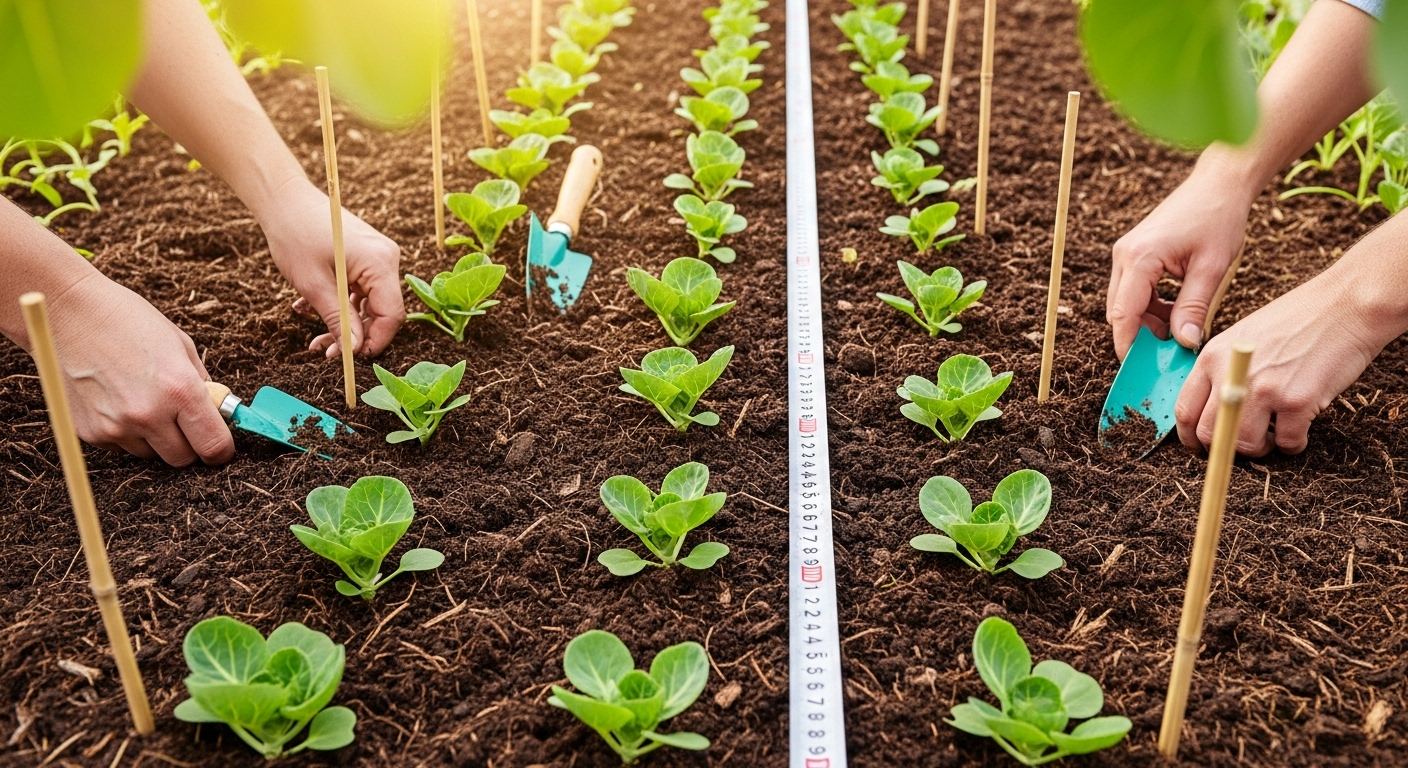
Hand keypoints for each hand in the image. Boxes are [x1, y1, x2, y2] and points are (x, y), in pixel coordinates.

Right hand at [42, 273, 234, 465]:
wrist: (68, 312)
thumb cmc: (128, 321)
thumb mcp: (181, 345)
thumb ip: (201, 384)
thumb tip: (216, 412)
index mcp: (180, 390)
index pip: (214, 446)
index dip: (221, 450)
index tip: (219, 446)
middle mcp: (148, 414)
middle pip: (182, 459)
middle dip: (189, 445)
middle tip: (183, 422)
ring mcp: (115, 426)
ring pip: (150, 454)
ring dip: (154, 438)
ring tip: (142, 399)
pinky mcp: (88, 432)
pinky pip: (119, 446)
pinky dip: (124, 432)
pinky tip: (116, 400)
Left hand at [262, 181, 404, 358]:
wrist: (284, 198)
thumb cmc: (295, 234)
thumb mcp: (314, 284)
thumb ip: (338, 319)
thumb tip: (353, 349)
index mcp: (380, 263)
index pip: (392, 314)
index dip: (375, 341)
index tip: (350, 358)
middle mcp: (386, 259)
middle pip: (381, 310)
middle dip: (354, 335)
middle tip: (324, 350)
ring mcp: (377, 257)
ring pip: (368, 303)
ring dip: (343, 322)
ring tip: (314, 336)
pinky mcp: (365, 257)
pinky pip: (359, 290)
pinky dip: (339, 304)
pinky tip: (310, 308)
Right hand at [1106, 158, 1257, 357]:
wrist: (1219, 183)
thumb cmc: (1218, 218)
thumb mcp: (1212, 268)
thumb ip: (1194, 307)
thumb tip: (1185, 343)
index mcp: (1139, 258)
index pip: (1123, 314)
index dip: (1129, 345)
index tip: (1142, 369)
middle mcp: (1125, 256)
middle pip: (1120, 311)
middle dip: (1141, 335)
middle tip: (1171, 352)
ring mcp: (1127, 253)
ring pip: (1126, 303)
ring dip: (1148, 321)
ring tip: (1181, 328)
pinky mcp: (1135, 253)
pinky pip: (1134, 290)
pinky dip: (1151, 306)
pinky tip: (1177, 310)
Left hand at [1174, 270, 1381, 455]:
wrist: (1346, 305)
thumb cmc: (1298, 319)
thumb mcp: (1242, 336)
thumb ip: (1223, 370)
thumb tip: (1213, 412)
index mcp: (1213, 357)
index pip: (1185, 410)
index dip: (1190, 436)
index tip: (1201, 446)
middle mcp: (1232, 375)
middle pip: (1210, 433)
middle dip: (1225, 447)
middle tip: (1245, 442)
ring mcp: (1264, 390)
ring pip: (1244, 445)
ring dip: (1260, 448)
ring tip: (1275, 433)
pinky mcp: (1297, 402)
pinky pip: (1287, 443)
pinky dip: (1294, 444)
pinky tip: (1301, 429)